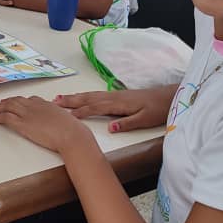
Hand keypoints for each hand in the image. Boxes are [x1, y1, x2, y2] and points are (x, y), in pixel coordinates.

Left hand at [0, 95, 90, 152]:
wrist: (70, 135)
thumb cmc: (73, 130)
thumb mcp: (68, 119)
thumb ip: (61, 119)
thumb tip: (65, 123)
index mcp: (47, 104)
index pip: (31, 99)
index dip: (23, 100)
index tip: (19, 101)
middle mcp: (35, 107)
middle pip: (18, 101)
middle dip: (9, 101)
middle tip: (3, 102)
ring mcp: (28, 115)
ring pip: (10, 107)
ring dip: (1, 106)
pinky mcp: (23, 125)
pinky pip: (8, 118)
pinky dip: (1, 117)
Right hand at [54, 87, 175, 132]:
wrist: (169, 97)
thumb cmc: (158, 109)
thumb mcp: (145, 119)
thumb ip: (127, 123)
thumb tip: (109, 127)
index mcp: (119, 104)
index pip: (95, 107)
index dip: (80, 111)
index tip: (64, 115)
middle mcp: (114, 97)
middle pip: (88, 98)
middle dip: (71, 100)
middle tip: (54, 102)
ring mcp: (115, 95)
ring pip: (91, 95)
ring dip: (75, 96)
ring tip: (60, 98)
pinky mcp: (117, 95)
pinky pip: (96, 95)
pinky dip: (84, 96)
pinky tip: (80, 97)